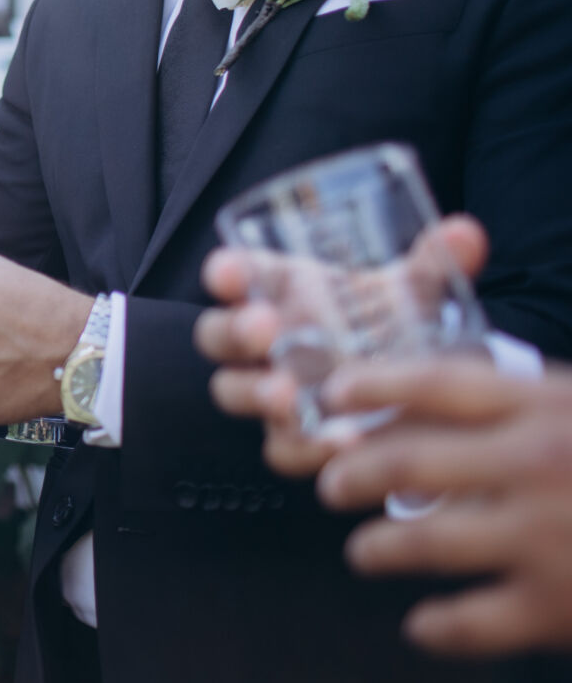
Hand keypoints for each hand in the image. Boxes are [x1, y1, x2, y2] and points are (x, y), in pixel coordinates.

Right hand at [196, 215, 488, 479]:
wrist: (417, 386)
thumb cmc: (391, 322)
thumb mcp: (410, 291)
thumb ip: (433, 264)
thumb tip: (465, 235)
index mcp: (277, 289)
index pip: (232, 273)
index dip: (224, 271)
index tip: (230, 273)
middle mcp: (263, 339)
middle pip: (217, 335)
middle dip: (234, 330)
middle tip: (264, 328)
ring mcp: (271, 390)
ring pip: (233, 391)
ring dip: (254, 392)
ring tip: (287, 394)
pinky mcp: (292, 437)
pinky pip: (280, 448)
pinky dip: (305, 446)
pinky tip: (341, 442)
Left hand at [313, 359, 571, 657]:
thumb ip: (532, 407)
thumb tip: (443, 404)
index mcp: (551, 407)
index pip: (439, 382)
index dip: (375, 384)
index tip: (332, 393)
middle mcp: (537, 465)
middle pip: (409, 460)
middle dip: (354, 473)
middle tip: (331, 484)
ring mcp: (544, 538)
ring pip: (423, 540)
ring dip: (379, 548)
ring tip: (364, 553)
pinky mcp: (555, 607)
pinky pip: (468, 622)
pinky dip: (435, 626)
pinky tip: (422, 624)